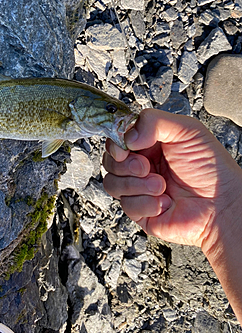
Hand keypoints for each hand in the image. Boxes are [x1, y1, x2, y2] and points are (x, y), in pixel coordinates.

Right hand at [103, 109, 241, 249]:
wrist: (222, 205)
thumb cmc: (211, 168)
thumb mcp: (187, 129)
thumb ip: (153, 120)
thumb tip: (128, 137)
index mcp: (149, 143)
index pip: (117, 138)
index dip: (116, 143)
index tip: (125, 147)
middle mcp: (141, 164)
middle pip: (110, 161)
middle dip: (126, 164)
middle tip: (147, 166)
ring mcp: (139, 188)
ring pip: (112, 183)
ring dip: (137, 185)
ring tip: (161, 185)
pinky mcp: (140, 211)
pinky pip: (127, 205)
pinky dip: (147, 203)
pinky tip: (164, 201)